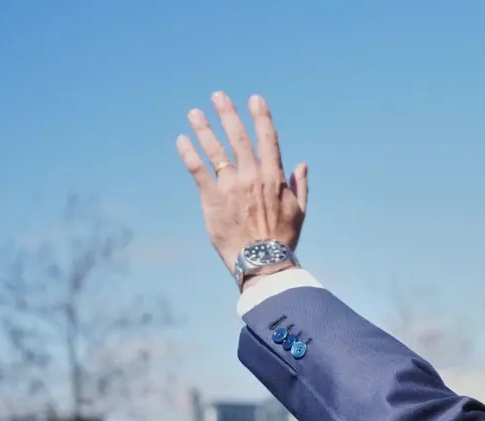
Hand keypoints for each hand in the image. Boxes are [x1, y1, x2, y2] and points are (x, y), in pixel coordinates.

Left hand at [176, 91, 308, 272]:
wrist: (263, 261)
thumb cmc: (283, 238)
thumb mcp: (300, 211)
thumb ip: (300, 185)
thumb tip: (302, 164)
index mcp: (274, 177)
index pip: (268, 139)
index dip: (261, 117)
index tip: (255, 99)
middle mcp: (252, 176)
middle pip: (238, 137)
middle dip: (228, 114)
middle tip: (218, 96)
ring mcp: (231, 186)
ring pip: (215, 150)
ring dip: (204, 129)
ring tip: (194, 113)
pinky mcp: (212, 199)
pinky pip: (198, 170)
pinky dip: (188, 153)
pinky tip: (181, 140)